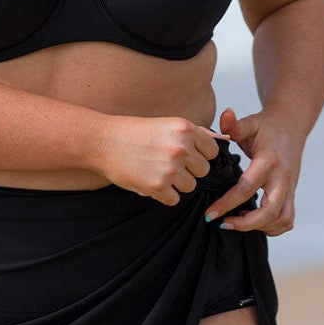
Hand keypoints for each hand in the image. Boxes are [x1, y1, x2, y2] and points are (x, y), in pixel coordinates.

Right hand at [94, 116, 221, 204]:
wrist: (102, 142)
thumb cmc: (132, 133)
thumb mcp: (166, 125)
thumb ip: (194, 134)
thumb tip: (221, 141)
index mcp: (184, 128)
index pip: (212, 152)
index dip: (199, 155)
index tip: (184, 155)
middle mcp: (180, 147)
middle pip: (203, 171)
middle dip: (188, 170)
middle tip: (166, 163)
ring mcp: (169, 168)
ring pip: (190, 186)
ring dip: (176, 184)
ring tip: (155, 171)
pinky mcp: (157, 186)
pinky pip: (174, 199)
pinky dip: (163, 195)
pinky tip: (149, 181)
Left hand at [204, 107, 302, 235]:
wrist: (291, 125)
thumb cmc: (265, 126)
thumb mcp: (250, 123)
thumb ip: (234, 124)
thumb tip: (225, 115)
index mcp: (268, 161)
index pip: (246, 188)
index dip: (226, 204)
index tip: (209, 215)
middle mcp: (282, 177)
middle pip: (270, 211)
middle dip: (246, 224)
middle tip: (223, 224)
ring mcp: (290, 187)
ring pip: (282, 219)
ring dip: (259, 227)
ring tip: (236, 222)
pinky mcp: (292, 194)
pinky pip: (287, 220)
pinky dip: (272, 228)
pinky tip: (253, 222)